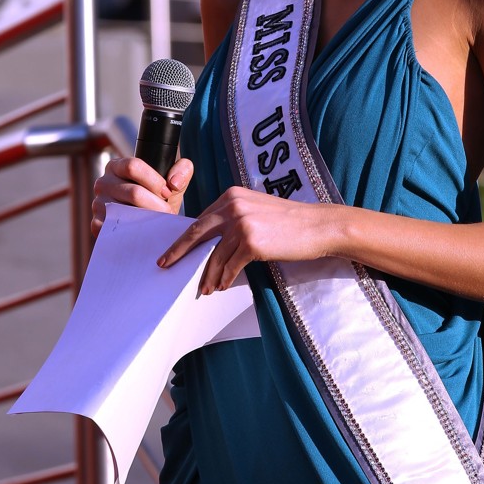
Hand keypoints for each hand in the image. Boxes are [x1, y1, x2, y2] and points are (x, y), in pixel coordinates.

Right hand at [91, 156, 193, 236]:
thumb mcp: (171, 180)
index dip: (154, 180)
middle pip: (133, 192)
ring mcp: (97, 203)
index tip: (168, 192)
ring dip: (148, 219)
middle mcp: (103, 182)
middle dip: (157, 204)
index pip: (133, 166)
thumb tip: (174, 182)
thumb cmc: (158, 196)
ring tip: (159, 222)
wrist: (147, 221)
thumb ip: (182, 170)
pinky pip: (116, 229)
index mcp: (117, 166)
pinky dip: (134, 232)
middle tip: (168, 213)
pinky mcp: (96, 224)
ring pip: (126, 212)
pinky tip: (145, 232)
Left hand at [156, 186, 332, 293]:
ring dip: (207, 275)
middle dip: (179, 252)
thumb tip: (212, 240)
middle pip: (197, 232)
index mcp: (232, 195)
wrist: (319, 226)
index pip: (202, 218)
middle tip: (165, 265)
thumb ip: (234, 217)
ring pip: (214, 255)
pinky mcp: (251, 242)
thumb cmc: (290, 222)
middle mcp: (233, 205)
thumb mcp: (257, 209)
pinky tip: (222, 286)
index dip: (185, 237)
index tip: (172, 251)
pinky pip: (230, 266)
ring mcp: (241, 223)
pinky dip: (224, 278)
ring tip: (204, 289)